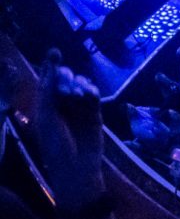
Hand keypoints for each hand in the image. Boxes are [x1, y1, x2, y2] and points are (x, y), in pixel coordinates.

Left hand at [34, 63, 105, 208]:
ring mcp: (79, 107)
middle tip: (67, 90)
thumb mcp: (46, 117)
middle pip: (66, 78)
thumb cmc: (55, 146)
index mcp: (46, 104)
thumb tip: (52, 66)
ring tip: (78, 96)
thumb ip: (49, 92)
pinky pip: (94, 94)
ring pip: (82, 83)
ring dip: (79, 85)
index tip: (55, 52)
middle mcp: (62, 103)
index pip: (48, 79)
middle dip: (66, 78)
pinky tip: (89, 96)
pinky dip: (91, 91)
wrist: (77, 167)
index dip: (51, 65)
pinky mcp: (95, 112)